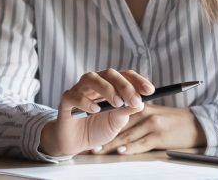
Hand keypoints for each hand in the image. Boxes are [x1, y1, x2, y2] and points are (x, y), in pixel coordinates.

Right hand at [39, 69, 153, 157]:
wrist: (76, 143)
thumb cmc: (97, 129)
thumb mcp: (116, 122)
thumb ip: (126, 112)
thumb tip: (141, 103)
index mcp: (109, 86)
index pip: (124, 75)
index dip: (137, 81)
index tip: (150, 91)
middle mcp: (94, 84)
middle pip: (109, 74)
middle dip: (124, 86)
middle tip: (135, 100)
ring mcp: (79, 90)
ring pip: (91, 78)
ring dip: (107, 89)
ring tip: (117, 103)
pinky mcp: (66, 100)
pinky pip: (74, 95)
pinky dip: (86, 101)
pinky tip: (95, 110)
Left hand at [92, 103, 205, 154]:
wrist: (196, 125)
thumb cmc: (173, 120)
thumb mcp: (153, 112)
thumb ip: (135, 114)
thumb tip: (115, 121)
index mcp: (140, 105)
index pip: (116, 110)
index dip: (101, 118)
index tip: (88, 125)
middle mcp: (144, 112)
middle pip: (118, 124)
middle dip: (102, 133)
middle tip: (88, 141)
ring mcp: (151, 124)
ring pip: (126, 134)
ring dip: (111, 143)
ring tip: (97, 149)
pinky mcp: (159, 136)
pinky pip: (142, 143)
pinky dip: (130, 147)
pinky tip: (120, 151)